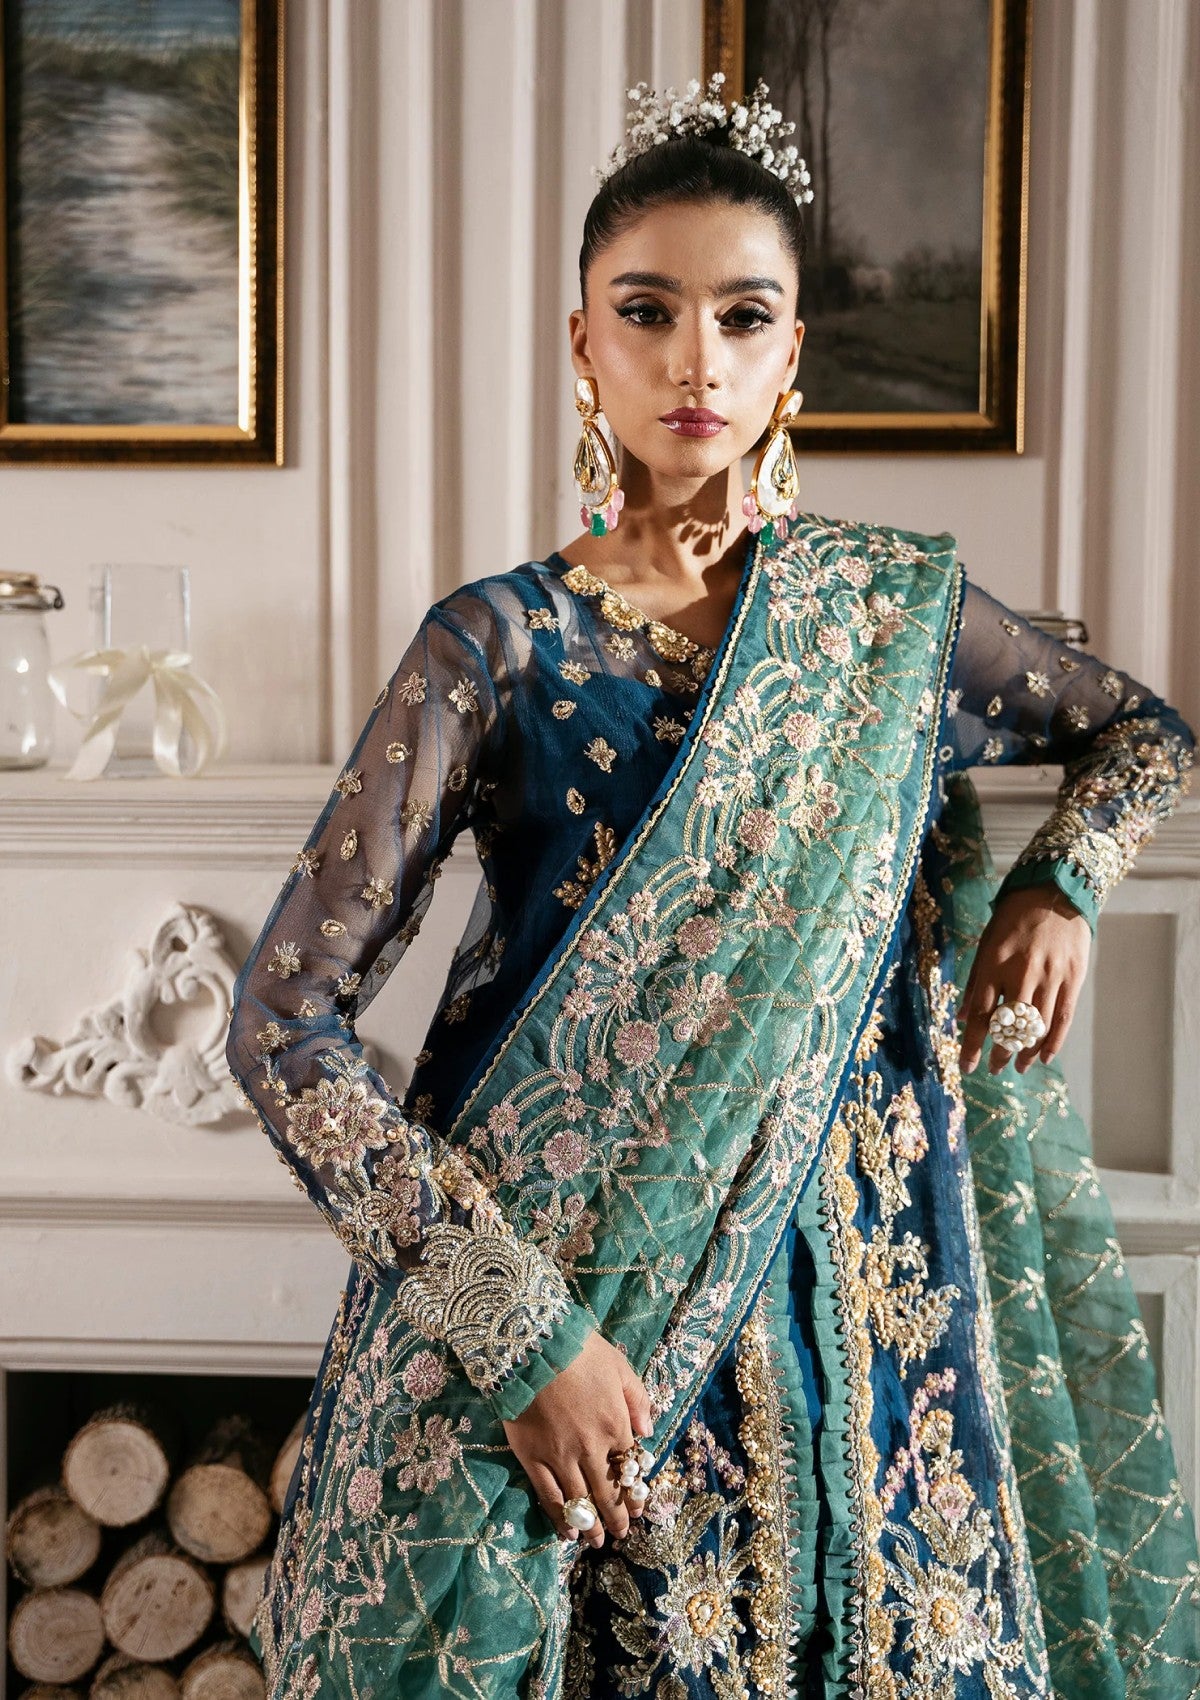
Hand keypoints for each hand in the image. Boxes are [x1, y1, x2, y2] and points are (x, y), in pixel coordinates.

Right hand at [502, 1328, 653, 1549]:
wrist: (532, 1347)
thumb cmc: (579, 1350)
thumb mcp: (619, 1366)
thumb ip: (638, 1399)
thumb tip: (648, 1432)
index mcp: (616, 1425)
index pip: (629, 1467)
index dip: (634, 1490)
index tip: (638, 1506)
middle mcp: (592, 1449)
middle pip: (607, 1491)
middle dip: (617, 1517)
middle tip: (622, 1534)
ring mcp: (561, 1457)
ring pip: (581, 1501)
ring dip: (592, 1525)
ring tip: (597, 1541)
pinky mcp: (533, 1459)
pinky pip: (549, 1496)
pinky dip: (560, 1518)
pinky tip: (568, 1532)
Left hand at [957, 884, 1090, 1074]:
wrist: (1056, 891)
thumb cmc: (1014, 918)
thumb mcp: (987, 943)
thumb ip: (976, 982)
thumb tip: (961, 1017)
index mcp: (994, 964)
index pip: (980, 1015)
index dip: (972, 1045)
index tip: (967, 1066)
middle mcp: (1021, 973)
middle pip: (1009, 1026)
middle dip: (1000, 1053)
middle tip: (993, 1069)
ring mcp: (1050, 977)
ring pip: (1037, 1027)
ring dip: (1025, 1052)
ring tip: (1016, 1067)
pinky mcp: (1072, 978)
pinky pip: (1062, 1019)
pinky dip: (1053, 1042)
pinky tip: (1043, 1057)